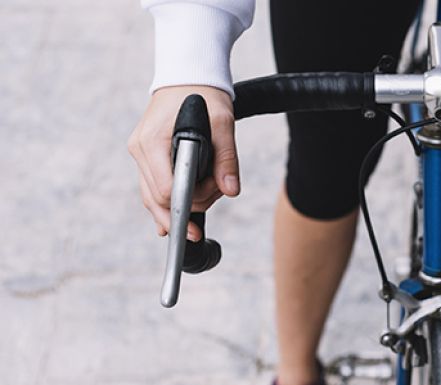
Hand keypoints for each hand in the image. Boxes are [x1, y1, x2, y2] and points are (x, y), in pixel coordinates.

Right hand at [127, 85, 239, 240]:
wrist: (188, 76)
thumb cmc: (204, 95)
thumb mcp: (223, 122)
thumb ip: (226, 158)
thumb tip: (230, 190)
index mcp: (153, 142)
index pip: (166, 190)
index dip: (190, 200)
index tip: (212, 198)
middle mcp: (140, 150)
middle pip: (157, 200)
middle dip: (190, 204)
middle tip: (218, 191)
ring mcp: (140, 154)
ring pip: (152, 197)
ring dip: (181, 204)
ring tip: (210, 192)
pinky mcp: (146, 156)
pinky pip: (152, 187)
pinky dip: (165, 203)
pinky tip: (171, 224)